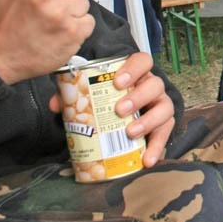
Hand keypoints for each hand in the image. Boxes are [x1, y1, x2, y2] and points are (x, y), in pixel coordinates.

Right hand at [0, 0, 94, 83]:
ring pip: (84, 1)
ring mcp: (62, 13)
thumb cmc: (7, 17)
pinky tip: (60, 30)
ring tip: (52, 18)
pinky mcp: (74, 32)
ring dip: (72, 10)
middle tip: (48, 4)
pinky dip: (78, 26)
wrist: (2, 54)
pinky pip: (88, 20)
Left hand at [47, 52, 174, 166]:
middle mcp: (152, 87)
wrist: (119, 116)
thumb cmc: (106, 100)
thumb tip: (56, 105)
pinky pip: (165, 134)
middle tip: (119, 110)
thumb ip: (74, 95)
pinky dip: (157, 147)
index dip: (134, 69)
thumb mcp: (90, 94)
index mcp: (136, 74)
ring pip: (165, 108)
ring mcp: (159, 105)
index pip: (143, 61)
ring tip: (131, 133)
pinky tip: (147, 160)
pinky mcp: (163, 126)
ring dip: (149, 121)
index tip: (117, 82)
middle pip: (155, 85)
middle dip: (138, 97)